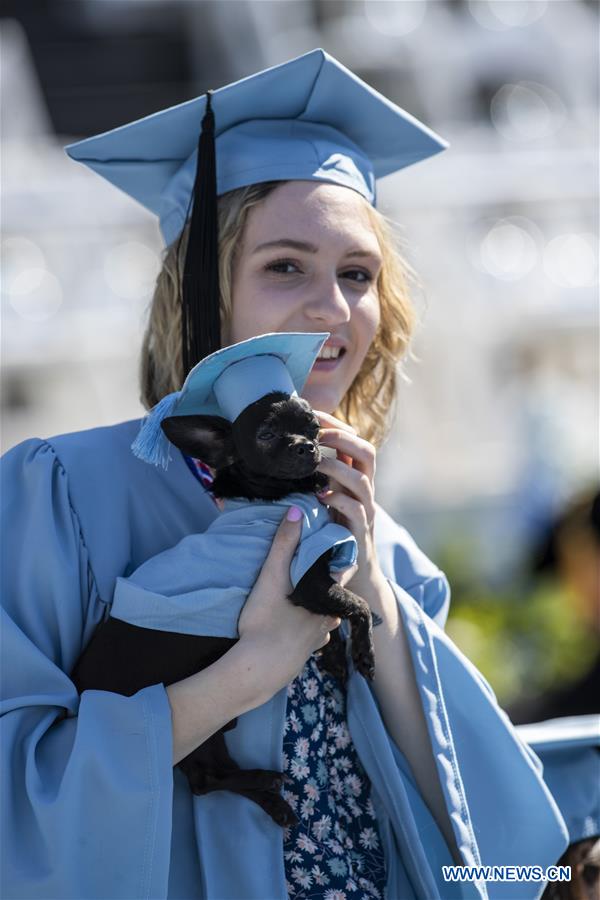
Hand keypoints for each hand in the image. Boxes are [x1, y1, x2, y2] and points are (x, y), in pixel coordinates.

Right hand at [237, 506, 340, 702]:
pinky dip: (310, 632)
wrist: (257, 669)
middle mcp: (327, 618)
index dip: (338, 559)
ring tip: (307, 600)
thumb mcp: (271, 577)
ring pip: (327, 619)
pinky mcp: (304, 657)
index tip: (331, 548)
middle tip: (314, 573)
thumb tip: (297, 510)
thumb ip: (284, 543)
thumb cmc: (265, 621)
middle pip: (334, 597)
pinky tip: (298, 629)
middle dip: (327, 585)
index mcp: (324, 597)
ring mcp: (317, 640)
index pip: (342, 572)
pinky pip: (314, 640)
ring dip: (320, 609)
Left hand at [314, 410, 387, 603]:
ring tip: (314, 464)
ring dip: (336, 468)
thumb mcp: (322, 496)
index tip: (312, 414)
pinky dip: (339, 500)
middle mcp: (365, 490)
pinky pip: (357, 511)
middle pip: (367, 452)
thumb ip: (312, 476)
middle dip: (343, 439)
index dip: (336, 425)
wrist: (351, 571)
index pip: (354, 440)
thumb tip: (280, 452)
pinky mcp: (361, 532)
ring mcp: (366, 511)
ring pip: (362, 480)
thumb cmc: (330, 529)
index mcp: (355, 477)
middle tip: (317, 435)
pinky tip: (319, 497)